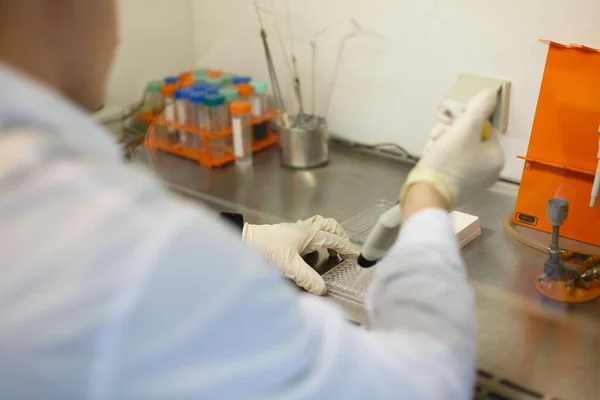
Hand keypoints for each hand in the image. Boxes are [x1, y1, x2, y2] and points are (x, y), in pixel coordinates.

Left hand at [243, 216, 358, 294]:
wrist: (241, 241)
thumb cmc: (265, 250)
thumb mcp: (288, 266)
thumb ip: (307, 278)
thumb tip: (323, 290)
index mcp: (309, 234)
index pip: (335, 240)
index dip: (347, 248)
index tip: (358, 257)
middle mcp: (303, 229)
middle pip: (329, 226)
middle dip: (340, 236)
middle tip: (344, 251)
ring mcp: (293, 230)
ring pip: (317, 227)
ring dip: (327, 236)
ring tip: (330, 251)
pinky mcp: (284, 235)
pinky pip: (306, 232)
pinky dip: (314, 239)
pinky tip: (310, 252)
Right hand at [401, 89, 504, 207]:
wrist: (427, 191)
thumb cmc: (449, 158)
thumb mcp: (465, 127)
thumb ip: (480, 107)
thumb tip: (491, 93)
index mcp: (496, 158)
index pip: (485, 128)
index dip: (465, 119)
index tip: (449, 117)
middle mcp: (488, 172)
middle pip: (470, 139)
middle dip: (450, 131)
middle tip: (437, 131)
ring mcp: (472, 181)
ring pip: (457, 150)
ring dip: (442, 141)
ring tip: (431, 143)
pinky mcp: (456, 187)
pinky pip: (451, 163)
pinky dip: (440, 155)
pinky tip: (430, 154)